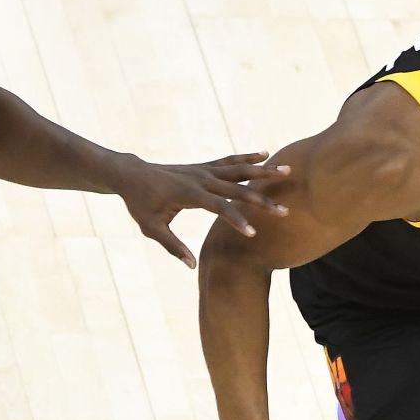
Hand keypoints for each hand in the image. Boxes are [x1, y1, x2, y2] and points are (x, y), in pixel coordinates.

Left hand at [119, 153, 290, 266]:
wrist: (132, 175)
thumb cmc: (140, 204)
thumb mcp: (151, 228)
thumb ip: (173, 246)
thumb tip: (191, 266)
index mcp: (188, 194)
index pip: (219, 207)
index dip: (236, 220)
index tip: (253, 234)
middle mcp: (199, 179)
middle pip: (236, 189)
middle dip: (261, 200)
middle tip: (284, 210)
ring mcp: (203, 170)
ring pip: (238, 170)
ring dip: (263, 171)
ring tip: (287, 171)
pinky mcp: (204, 167)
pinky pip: (230, 161)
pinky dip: (248, 157)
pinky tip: (266, 154)